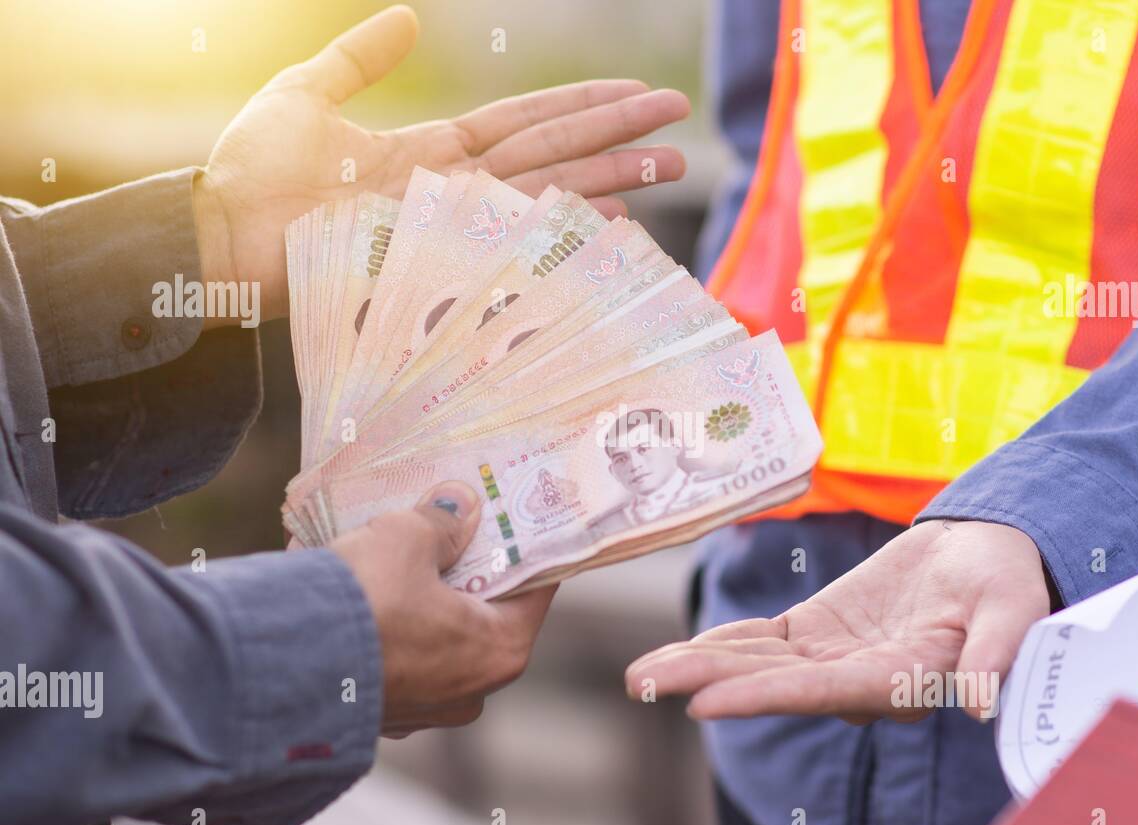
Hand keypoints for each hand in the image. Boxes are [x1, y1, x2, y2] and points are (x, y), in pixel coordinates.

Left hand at [193, 4, 689, 321]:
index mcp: (433, 152)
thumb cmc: (251, 173)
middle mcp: (455, 190)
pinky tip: (615, 218)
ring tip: (670, 163)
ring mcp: (451, 221)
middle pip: (554, 154)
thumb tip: (409, 16)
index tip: (634, 95)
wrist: (220, 233)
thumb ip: (361, 58)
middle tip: (681, 126)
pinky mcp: (436, 250)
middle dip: (619, 138)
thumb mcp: (307, 94)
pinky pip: (513, 234)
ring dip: (613, 176)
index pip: (525, 123)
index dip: (581, 105)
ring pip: (549, 188)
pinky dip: (564, 227)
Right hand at [331, 480, 554, 734]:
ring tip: (394, 550)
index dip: (522, 546)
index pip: (534, 588)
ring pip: (431, 636)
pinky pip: (390, 656)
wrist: (277, 668)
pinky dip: (382, 625)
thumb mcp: (407, 538)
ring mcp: (421, 709)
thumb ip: (442, 520)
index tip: (512, 516)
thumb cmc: (364, 602)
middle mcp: (470, 691)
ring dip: (417, 596)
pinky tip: (359, 589)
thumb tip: (460, 504)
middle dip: (463, 568)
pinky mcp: (374, 713)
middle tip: (450, 523)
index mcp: (500, 650)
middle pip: (480, 613)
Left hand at [625, 520, 1048, 722]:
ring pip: (756, 663)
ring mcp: (832, 657)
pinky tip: (676, 650)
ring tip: (638, 674)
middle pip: (770, 683)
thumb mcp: (1013, 608)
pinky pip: (763, 641)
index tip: (703, 702)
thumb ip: (995, 653)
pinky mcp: (819, 631)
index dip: (761, 696)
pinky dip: (722, 642)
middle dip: (704, 682)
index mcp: (898, 679)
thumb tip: (980, 702)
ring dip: (697, 666)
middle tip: (640, 684)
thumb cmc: (1006, 581)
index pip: (819, 692)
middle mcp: (855, 679)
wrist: (989, 554)